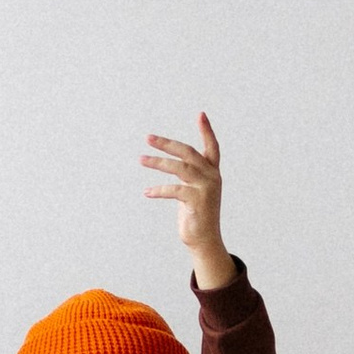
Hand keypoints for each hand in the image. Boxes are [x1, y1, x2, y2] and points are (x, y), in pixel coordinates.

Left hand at [143, 116, 230, 292]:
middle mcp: (212, 177)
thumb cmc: (196, 214)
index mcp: (212, 172)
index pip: (212, 147)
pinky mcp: (198, 201)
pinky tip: (147, 192)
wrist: (204, 240)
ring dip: (157, 163)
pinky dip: (158, 190)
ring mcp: (206, 188)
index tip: (201, 114)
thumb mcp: (194, 190)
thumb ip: (188, 175)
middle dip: (168, 143)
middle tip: (149, 138)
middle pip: (188, 152)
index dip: (206, 131)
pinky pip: (174, 190)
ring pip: (179, 168)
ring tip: (141, 159)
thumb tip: (171, 162)